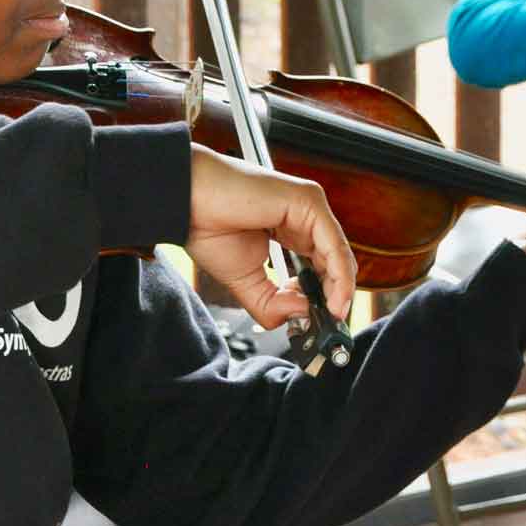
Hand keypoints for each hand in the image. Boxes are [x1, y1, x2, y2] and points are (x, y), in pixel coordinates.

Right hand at [186, 145, 356, 328]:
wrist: (186, 203)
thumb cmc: (207, 227)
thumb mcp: (246, 283)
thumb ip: (274, 305)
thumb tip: (303, 314)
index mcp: (290, 229)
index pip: (321, 265)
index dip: (324, 295)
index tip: (321, 321)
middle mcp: (303, 216)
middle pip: (334, 261)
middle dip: (333, 296)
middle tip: (327, 324)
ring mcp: (308, 206)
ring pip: (339, 254)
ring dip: (339, 291)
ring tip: (329, 316)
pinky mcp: (308, 202)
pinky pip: (334, 244)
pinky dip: (338, 276)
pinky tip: (331, 300)